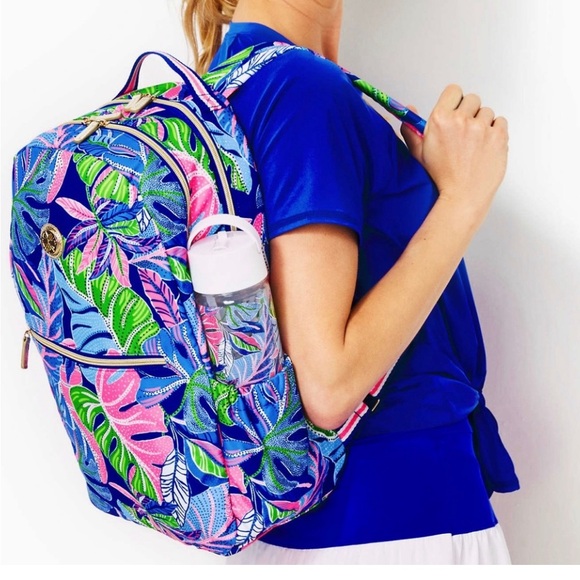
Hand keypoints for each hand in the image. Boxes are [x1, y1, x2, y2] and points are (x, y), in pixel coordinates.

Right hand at [401, 84, 508, 217]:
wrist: (462, 196)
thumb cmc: (440, 177)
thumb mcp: (419, 154)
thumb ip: (412, 130)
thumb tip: (410, 109)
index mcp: (440, 120)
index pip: (454, 91)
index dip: (455, 101)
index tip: (456, 111)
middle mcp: (461, 120)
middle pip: (472, 99)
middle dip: (469, 112)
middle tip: (465, 132)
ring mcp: (481, 128)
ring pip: (487, 112)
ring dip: (483, 123)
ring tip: (475, 143)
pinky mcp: (498, 136)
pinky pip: (500, 122)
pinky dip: (495, 131)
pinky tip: (486, 145)